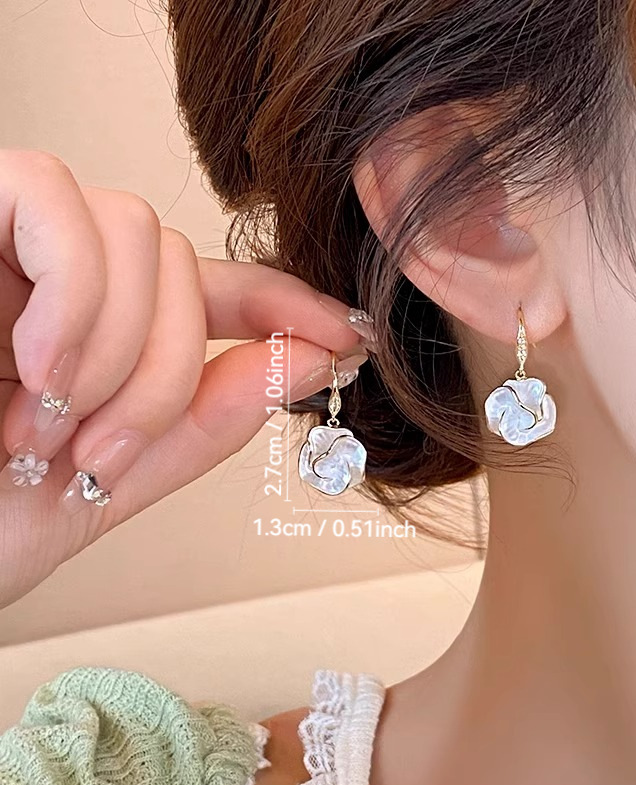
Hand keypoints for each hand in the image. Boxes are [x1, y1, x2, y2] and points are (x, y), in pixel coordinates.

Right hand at [0, 150, 368, 608]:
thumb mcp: (109, 479)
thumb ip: (205, 420)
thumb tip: (308, 359)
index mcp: (100, 334)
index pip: (214, 290)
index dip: (286, 302)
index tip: (346, 333)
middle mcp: (57, 278)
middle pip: (179, 264)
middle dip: (168, 366)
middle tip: (105, 444)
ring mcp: (4, 241)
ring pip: (136, 231)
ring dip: (119, 345)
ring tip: (54, 417)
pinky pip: (52, 200)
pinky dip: (71, 295)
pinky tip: (31, 365)